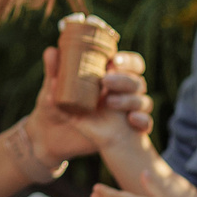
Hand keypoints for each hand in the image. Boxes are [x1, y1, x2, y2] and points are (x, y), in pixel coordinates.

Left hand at [29, 46, 153, 163]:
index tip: (113, 61)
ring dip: (129, 99)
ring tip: (109, 101)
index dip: (127, 61)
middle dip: (124, 79)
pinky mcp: (134, 128)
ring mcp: (131, 110)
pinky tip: (131, 119)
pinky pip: (146, 122)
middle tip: (105, 81)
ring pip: (143, 100)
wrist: (61, 140)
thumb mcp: (57, 93)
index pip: (130, 64)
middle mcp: (125, 93)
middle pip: (137, 80)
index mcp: (112, 79)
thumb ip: (55, 76)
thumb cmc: (64, 112)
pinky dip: (142, 120)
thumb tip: (51, 55)